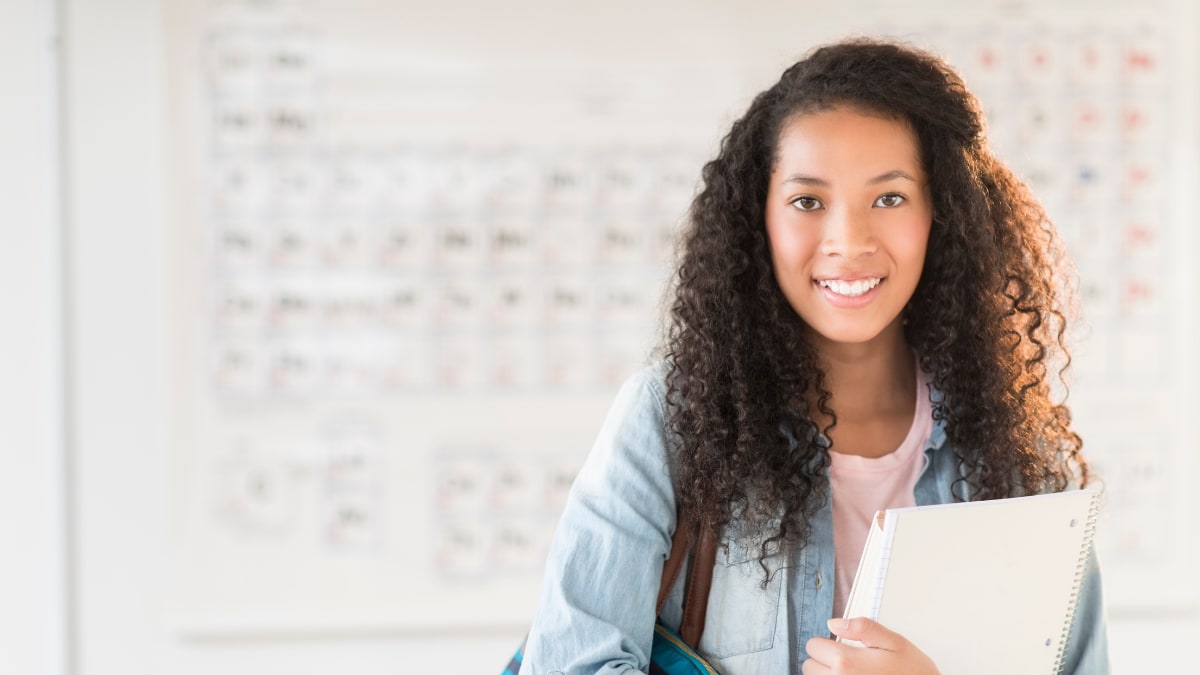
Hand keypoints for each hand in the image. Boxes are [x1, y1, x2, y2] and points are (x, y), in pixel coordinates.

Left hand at [802, 617, 939, 674]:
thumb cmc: (915, 674)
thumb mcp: (895, 643)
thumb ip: (862, 628)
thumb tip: (832, 623)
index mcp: (846, 663)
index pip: (812, 645)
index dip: (827, 643)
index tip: (843, 647)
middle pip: (809, 665)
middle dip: (824, 661)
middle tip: (849, 664)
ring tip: (851, 674)